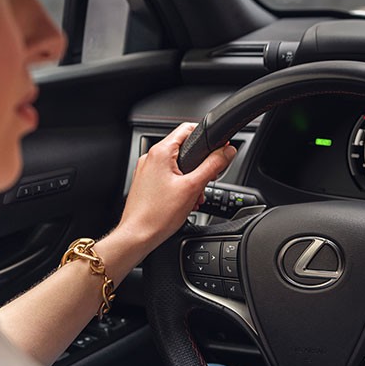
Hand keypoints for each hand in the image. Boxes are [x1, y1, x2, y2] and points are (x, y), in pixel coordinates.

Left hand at [112, 122, 235, 255]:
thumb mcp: (193, 187)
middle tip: (205, 183)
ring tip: (193, 198)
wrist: (137, 236)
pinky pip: (168, 178)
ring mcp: (146, 171)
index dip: (206, 136)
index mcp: (161, 152)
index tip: (219, 148)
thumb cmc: (157, 215)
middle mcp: (150, 158)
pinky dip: (179, 186)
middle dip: (199, 166)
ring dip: (190, 180)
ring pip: (177, 166)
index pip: (188, 129)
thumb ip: (212, 166)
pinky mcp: (146, 183)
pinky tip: (183, 202)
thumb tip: (228, 151)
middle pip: (184, 150)